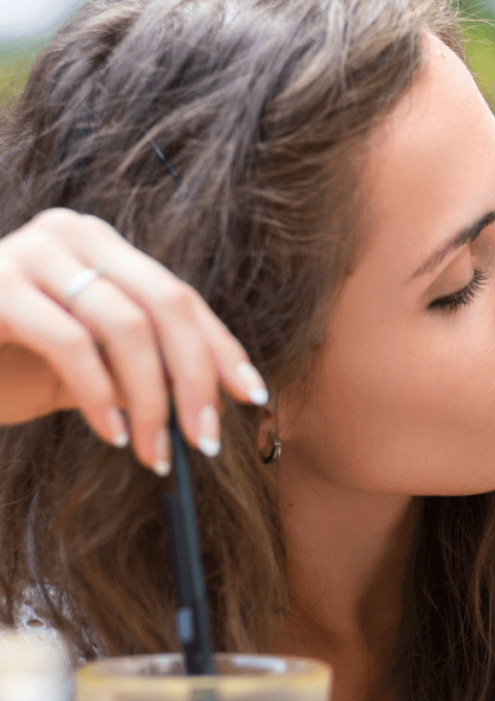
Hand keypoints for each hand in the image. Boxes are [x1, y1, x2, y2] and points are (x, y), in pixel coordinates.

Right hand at [0, 208, 268, 472]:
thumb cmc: (8, 365)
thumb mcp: (93, 366)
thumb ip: (145, 368)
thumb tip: (218, 400)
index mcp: (103, 248)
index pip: (182, 299)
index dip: (222, 350)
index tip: (252, 397)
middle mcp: (73, 235)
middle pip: (167, 306)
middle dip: (196, 380)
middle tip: (205, 441)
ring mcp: (30, 253)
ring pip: (126, 326)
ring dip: (151, 399)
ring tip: (154, 451)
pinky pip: (71, 343)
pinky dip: (101, 396)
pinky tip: (110, 435)